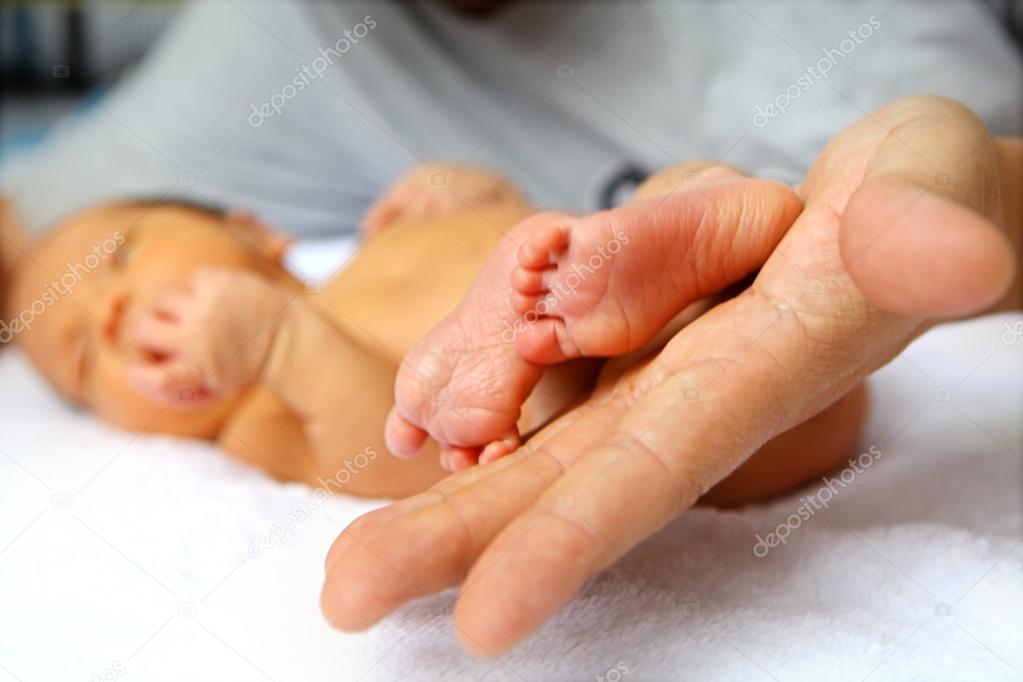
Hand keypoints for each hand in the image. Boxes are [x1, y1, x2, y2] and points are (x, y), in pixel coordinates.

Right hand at [127, 267, 295, 403]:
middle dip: (149, 336)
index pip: (155, 377)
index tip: (140, 373)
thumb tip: (138, 376)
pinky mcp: (216, 280)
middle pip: (142, 330)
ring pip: (161, 300)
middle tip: (167, 338)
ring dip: (171, 311)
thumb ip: (174, 388)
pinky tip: (217, 303)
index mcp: (199, 368)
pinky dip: (195, 291)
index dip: (140, 376)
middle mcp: (199, 335)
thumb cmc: (243, 365)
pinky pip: (187, 282)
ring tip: (195, 318)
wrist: (289, 336)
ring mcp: (207, 304)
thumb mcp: (215, 386)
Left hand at [321, 96, 1019, 654]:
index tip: (482, 621)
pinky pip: (533, 374)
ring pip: (529, 433)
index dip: (572, 539)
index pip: (656, 465)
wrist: (885, 204)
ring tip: (351, 563)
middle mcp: (684, 388)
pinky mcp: (624, 330)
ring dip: (440, 489)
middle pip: (560, 476)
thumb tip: (938, 252)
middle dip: (457, 538)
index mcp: (756, 372)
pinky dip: (466, 409)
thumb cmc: (917, 201)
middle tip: (347, 599)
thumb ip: (928, 224)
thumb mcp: (937, 188)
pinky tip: (410, 438)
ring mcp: (645, 364)